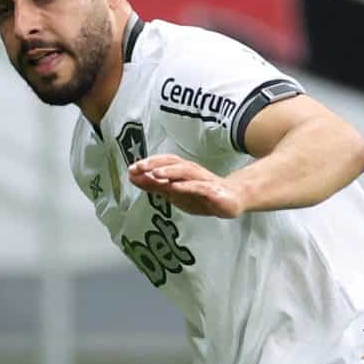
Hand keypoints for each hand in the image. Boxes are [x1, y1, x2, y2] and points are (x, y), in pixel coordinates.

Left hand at [128, 155, 248, 218]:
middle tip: (138, 167)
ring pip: (186, 172)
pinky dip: (187, 186)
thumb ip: (156, 186)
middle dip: (155, 164)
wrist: (233, 199)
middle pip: (173, 163)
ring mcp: (203, 180)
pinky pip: (200, 187)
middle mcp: (192, 172)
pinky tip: (176, 188)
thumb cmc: (203, 194)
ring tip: (156, 174)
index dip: (148, 164)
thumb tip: (135, 178)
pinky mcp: (214, 191)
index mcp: (182, 171)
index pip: (163, 163)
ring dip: (170, 172)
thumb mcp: (175, 192)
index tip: (131, 169)